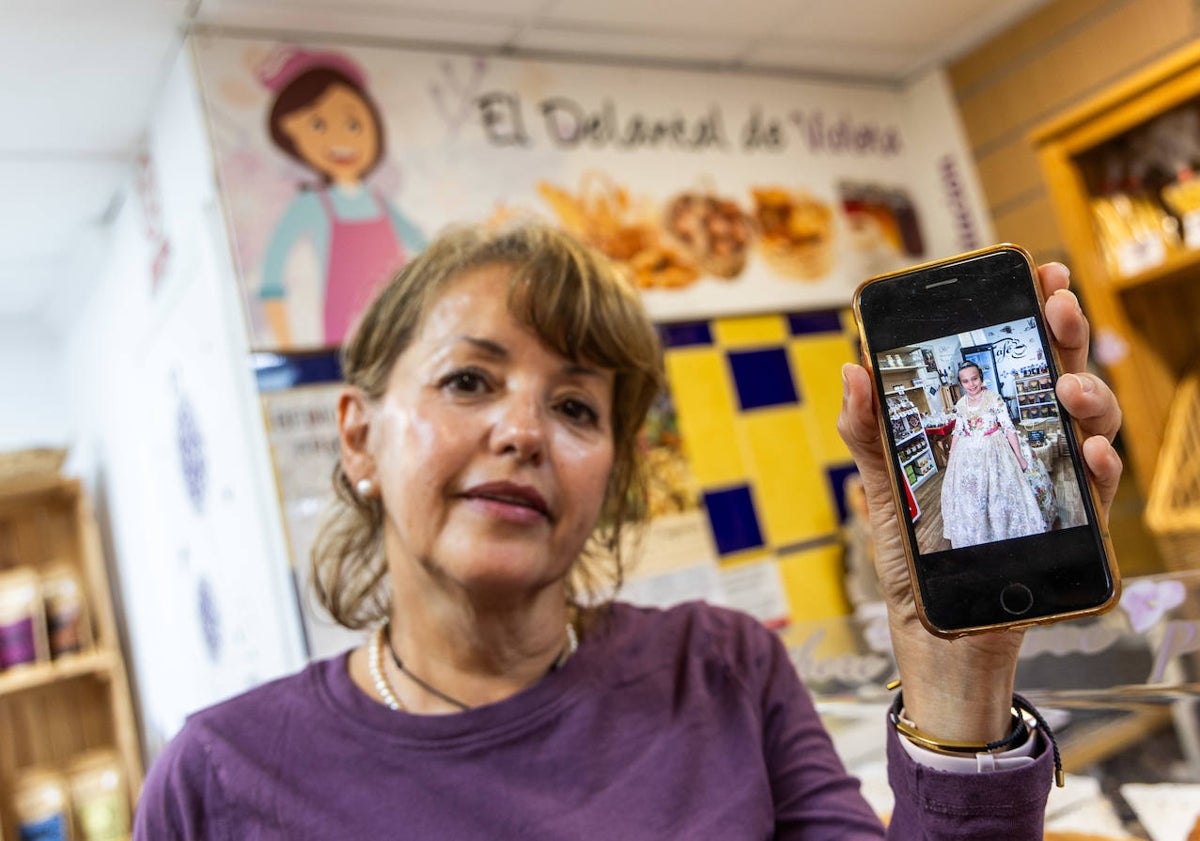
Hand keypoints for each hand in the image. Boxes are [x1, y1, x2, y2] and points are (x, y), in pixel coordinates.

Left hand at [837, 262, 1122, 741]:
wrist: (936, 635)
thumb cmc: (914, 559)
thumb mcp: (884, 490)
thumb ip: (871, 433)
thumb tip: (852, 369)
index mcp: (987, 427)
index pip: (1016, 358)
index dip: (1031, 313)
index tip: (1037, 270)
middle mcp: (1027, 446)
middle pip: (1058, 375)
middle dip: (1064, 332)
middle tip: (1057, 302)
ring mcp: (1053, 484)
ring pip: (1087, 426)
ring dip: (1085, 397)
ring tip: (1065, 387)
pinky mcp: (1069, 529)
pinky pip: (1096, 494)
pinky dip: (1099, 467)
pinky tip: (1092, 451)